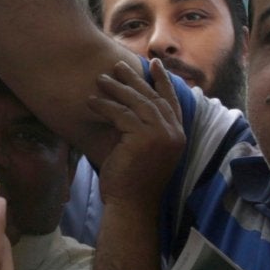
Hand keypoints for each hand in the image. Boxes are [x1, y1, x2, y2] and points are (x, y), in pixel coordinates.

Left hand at [87, 58, 184, 211]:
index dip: (163, 80)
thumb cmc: (134, 183)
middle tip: (118, 65)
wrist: (131, 206)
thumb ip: (148, 131)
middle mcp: (173, 133)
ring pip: (137, 102)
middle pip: (152, 97)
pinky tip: (91, 101)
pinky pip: (121, 114)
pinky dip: (104, 106)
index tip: (154, 63)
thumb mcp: (147, 152)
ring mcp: (160, 135)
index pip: (172, 101)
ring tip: (100, 79)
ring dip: (116, 88)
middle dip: (135, 79)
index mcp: (178, 136)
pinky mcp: (142, 138)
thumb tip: (133, 109)